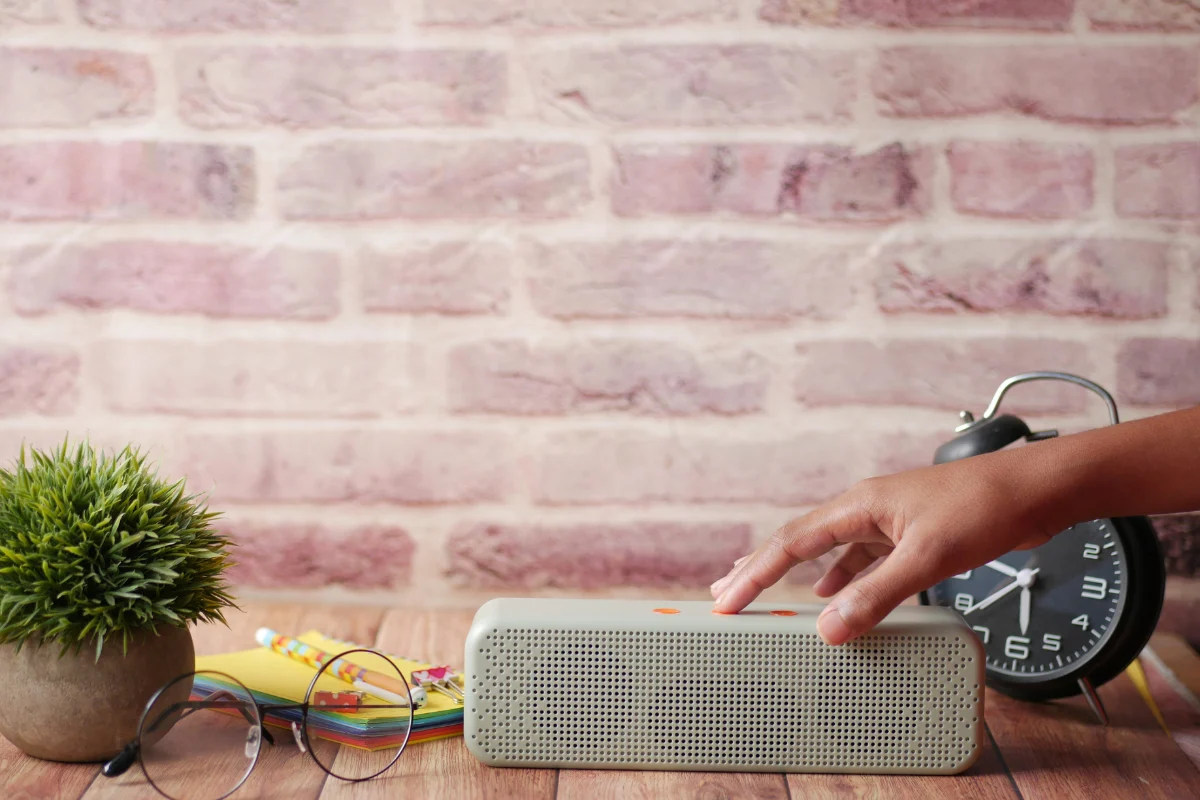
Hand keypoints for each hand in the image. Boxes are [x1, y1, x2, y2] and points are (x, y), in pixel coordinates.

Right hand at [709, 446, 1063, 645]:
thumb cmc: (986, 506)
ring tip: (770, 594)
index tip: (727, 600)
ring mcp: (888, 520)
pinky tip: (837, 594)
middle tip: (728, 593)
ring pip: (829, 551)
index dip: (755, 574)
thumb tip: (831, 627)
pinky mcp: (911, 534)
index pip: (791, 543)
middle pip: (799, 541)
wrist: (1036, 490)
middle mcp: (867, 508)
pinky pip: (861, 558)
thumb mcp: (927, 558)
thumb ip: (877, 594)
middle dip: (761, 569)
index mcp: (859, 505)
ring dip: (798, 575)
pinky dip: (842, 579)